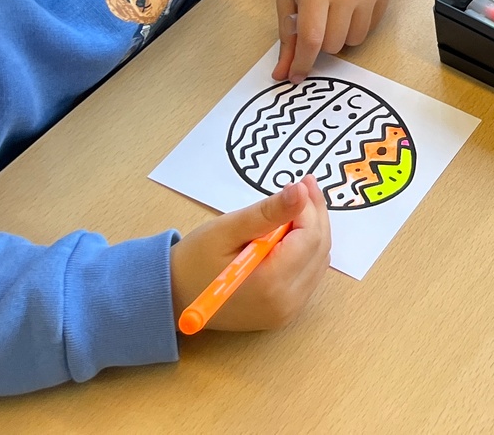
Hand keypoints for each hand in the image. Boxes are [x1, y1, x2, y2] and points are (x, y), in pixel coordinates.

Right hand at [170, 177, 330, 331]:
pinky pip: (308, 274)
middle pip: (319, 249)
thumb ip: (267, 212)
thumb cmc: (195, 261)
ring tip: (296, 205)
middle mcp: (285, 304)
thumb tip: (301, 191)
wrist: (174, 297)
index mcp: (270, 284)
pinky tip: (291, 231)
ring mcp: (287, 312)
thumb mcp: (227, 230)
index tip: (302, 182)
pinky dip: (306, 249)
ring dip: (312, 231)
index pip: (310, 238)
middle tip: (303, 186)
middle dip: (315, 215)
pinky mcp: (284, 312)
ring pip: (318, 260)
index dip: (310, 207)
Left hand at [275, 0, 390, 80]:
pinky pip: (370, 29)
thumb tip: (283, 74)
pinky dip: (356, 25)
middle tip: (316, 20)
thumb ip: (287, 39)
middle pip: (333, 45)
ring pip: (353, 40)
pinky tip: (349, 6)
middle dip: (320, 41)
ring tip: (333, 13)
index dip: (303, 63)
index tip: (297, 76)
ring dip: (340, 35)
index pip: (312, 40)